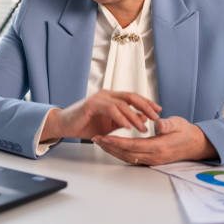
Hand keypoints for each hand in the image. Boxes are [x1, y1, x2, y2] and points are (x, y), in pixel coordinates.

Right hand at [40, 89, 160, 140]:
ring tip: (143, 128)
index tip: (159, 111)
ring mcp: (99, 98)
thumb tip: (143, 118)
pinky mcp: (91, 104)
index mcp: (111, 98)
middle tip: (157, 117)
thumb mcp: (110, 125)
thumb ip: (125, 120)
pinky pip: (110, 109)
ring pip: (122, 104)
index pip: (133, 97)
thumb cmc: (85, 125)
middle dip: (146, 106)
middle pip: (131, 97)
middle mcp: (107, 94)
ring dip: (135, 117)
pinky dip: (120, 118)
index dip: (147, 103)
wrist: (64, 125)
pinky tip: (127, 127)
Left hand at [92, 116, 217, 165]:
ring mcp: (153, 160)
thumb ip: (168, 124)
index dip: (116, 142)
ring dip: (112, 150)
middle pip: (127, 154)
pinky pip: (132, 158)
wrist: (196, 144)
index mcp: (160, 147)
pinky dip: (120, 152)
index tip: (104, 136)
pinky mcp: (151, 159)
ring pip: (128, 157)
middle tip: (95, 138)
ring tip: (99, 142)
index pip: (133, 146)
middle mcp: (154, 156)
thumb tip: (158, 123)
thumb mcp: (179, 124)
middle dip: (109, 147)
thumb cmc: (187, 132)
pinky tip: (112, 146)